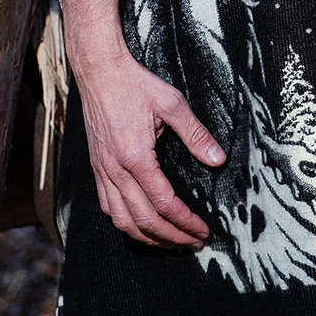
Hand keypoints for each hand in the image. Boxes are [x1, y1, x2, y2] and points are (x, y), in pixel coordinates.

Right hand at [73, 40, 225, 248]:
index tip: (202, 230)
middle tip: (193, 243)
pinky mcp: (97, 168)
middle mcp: (115, 170)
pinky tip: (140, 225)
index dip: (185, 222)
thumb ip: (196, 134)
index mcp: (136, 157)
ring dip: (147, 238)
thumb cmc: (135, 84)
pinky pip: (108, 207)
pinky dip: (126, 224)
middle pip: (144, 221)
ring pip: (122, 221)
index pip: (164, 203)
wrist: (99, 72)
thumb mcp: (172, 103)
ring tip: (169, 243)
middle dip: (171, 238)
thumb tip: (219, 160)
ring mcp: (102, 171)